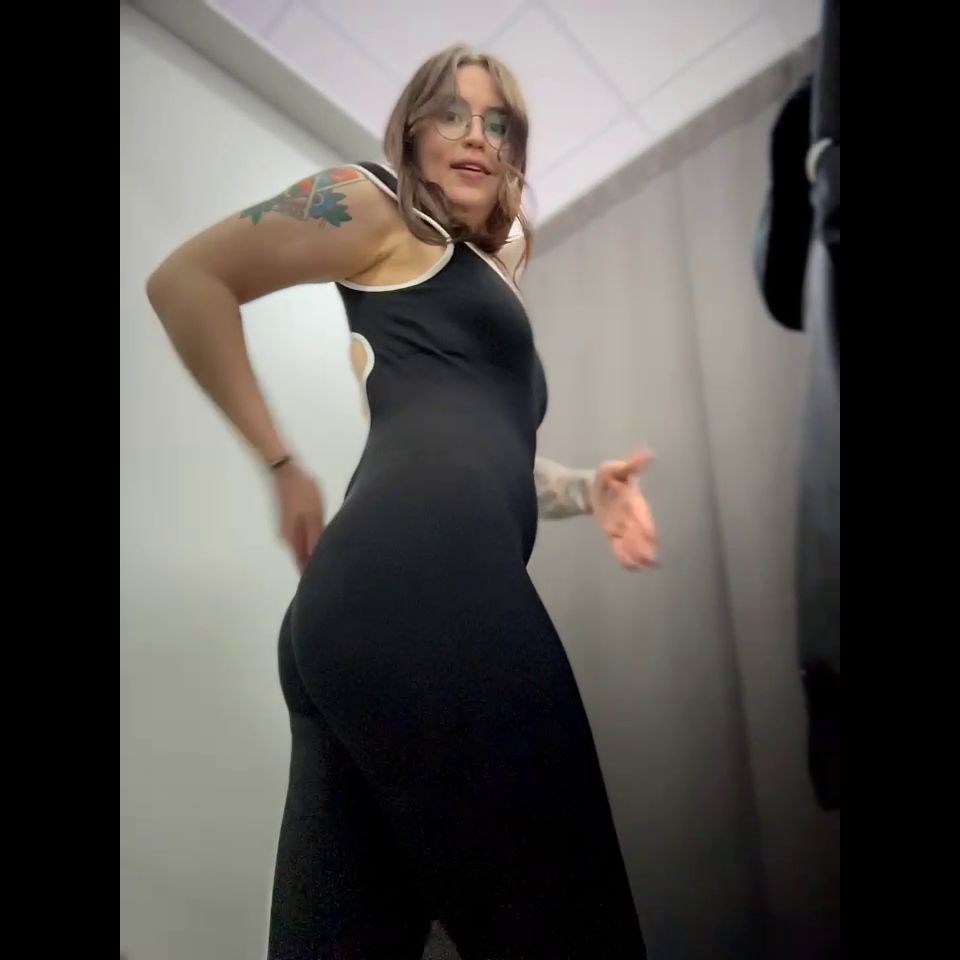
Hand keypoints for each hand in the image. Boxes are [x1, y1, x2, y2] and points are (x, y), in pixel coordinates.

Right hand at [272, 460, 324, 572]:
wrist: (286, 470)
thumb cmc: (303, 492)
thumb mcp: (314, 514)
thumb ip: (315, 538)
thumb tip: (316, 560)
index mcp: (292, 539)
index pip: (302, 565)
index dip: (312, 575)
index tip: (327, 583)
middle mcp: (286, 538)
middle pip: (301, 558)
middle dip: (314, 566)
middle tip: (335, 573)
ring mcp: (286, 529)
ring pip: (301, 547)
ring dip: (313, 553)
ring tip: (332, 559)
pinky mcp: (289, 520)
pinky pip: (301, 537)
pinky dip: (310, 541)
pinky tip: (321, 540)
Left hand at [590, 449, 657, 570]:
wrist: (592, 489)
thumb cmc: (608, 478)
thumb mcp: (616, 468)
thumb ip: (631, 464)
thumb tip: (649, 453)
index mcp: (634, 501)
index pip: (642, 514)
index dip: (646, 524)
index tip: (652, 536)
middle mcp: (631, 517)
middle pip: (639, 533)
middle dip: (645, 545)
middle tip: (652, 559)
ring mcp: (623, 527)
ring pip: (632, 542)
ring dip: (637, 553)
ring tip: (643, 565)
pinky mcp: (612, 534)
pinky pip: (619, 546)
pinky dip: (624, 556)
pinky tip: (629, 566)